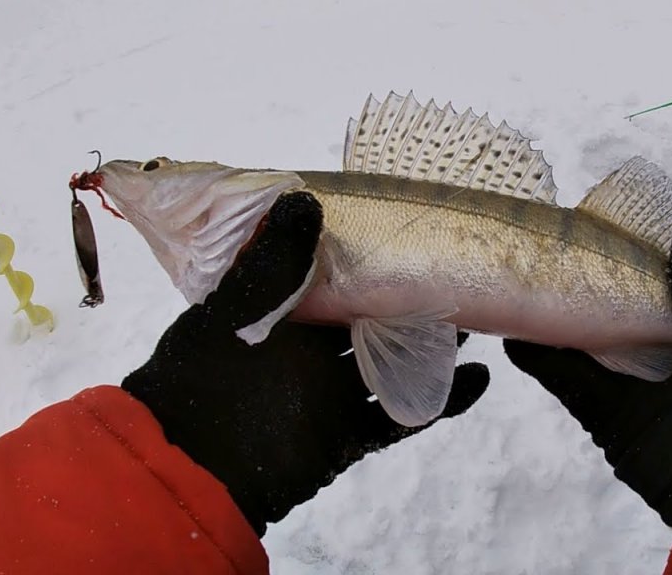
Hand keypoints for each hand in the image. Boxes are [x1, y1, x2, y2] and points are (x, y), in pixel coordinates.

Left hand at [122, 192, 489, 535]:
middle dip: (413, 304)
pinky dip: (440, 402)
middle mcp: (310, 352)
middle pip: (373, 322)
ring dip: (433, 349)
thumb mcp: (235, 309)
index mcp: (282, 315)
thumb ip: (274, 261)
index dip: (368, 260)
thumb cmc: (203, 380)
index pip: (334, 279)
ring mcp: (331, 396)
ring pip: (394, 366)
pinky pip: (400, 417)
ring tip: (480, 323)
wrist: (191, 470)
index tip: (408, 235)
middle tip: (458, 277)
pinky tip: (479, 380)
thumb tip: (305, 199)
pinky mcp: (347, 436)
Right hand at [503, 217, 671, 529]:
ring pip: (591, 351)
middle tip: (550, 257)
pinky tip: (516, 338)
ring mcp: (641, 392)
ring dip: (557, 325)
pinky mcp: (614, 423)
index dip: (638, 266)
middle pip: (621, 319)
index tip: (604, 235)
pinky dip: (546, 365)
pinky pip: (575, 388)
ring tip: (521, 289)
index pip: (667, 291)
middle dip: (590, 293)